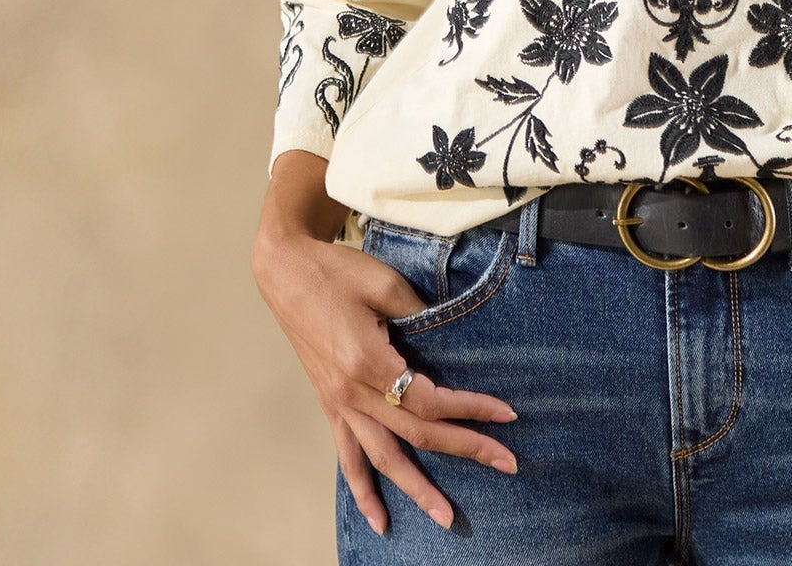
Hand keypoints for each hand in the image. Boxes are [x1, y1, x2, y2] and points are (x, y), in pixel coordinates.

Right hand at [252, 177, 517, 535]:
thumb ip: (421, 313)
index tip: (507, 416)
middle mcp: (352, 392)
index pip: (430, 399)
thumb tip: (452, 335)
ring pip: (382, 458)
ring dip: (415, 489)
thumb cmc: (335, 271)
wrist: (284, 271)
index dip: (470, 409)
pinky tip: (377, 520)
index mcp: (368, 362)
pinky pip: (347, 456)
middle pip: (416, 433)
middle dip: (464, 449)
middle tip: (507, 465)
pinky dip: (362, 490)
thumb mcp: (384, 282)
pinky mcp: (330, 403)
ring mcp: (339, 403)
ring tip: (446, 518)